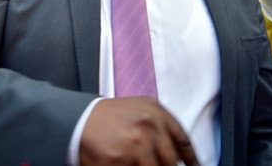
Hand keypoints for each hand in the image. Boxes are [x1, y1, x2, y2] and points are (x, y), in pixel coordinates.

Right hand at [79, 98, 198, 165]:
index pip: (183, 142)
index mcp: (156, 113)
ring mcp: (135, 146)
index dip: (193, 160)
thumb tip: (181, 154)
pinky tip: (129, 164)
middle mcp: (149, 128)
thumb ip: (162, 127)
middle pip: (171, 162)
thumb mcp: (141, 110)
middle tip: (162, 165)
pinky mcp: (120, 162)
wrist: (79, 120)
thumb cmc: (110, 116)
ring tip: (140, 162)